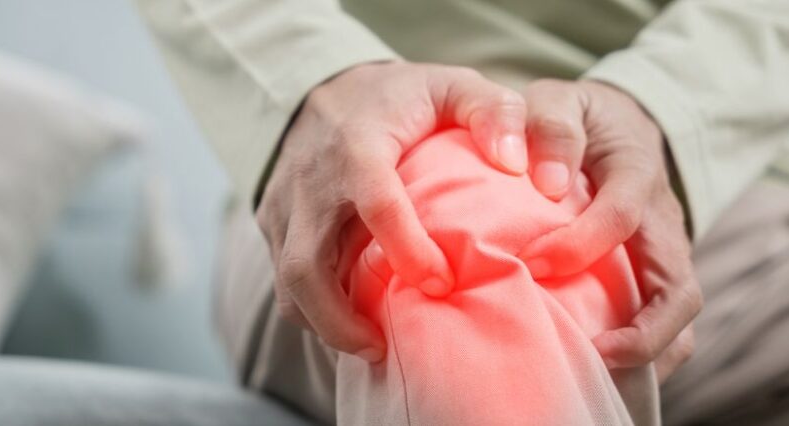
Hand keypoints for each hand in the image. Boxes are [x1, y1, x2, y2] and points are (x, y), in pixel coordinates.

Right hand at [257, 62, 527, 361]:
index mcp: (357, 146)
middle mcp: (311, 181)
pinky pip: (284, 278)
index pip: (376, 206)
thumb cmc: (397, 97)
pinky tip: (349, 320)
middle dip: (340, 319)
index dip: (408, 252)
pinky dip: (313, 308)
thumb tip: (516, 164)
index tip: (443, 284)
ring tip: (368, 346)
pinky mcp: (272, 224)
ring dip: (323, 323)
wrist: (321, 89)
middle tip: (382, 349)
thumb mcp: (451, 85)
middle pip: (306, 266)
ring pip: (287, 282)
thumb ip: (493, 112)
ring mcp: (285, 206)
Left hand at [517, 79, 701, 380]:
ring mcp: (665, 253)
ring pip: (678, 317)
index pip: (621, 216)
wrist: (612, 123)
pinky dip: (641, 354)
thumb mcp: (559, 100)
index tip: (530, 263)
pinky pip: (662, 323)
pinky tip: (594, 367)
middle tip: (586, 352)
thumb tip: (549, 184)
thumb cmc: (574, 117)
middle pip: (678, 290)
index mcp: (637, 173)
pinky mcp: (654, 274)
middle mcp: (663, 222)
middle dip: (640, 331)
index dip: (578, 244)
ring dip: (645, 352)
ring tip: (593, 371)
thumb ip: (551, 127)